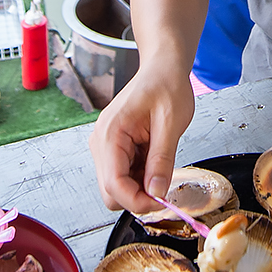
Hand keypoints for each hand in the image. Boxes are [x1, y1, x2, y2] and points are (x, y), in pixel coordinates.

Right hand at [89, 66, 194, 214]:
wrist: (161, 68)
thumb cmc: (166, 86)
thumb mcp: (171, 124)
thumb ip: (161, 161)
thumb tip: (156, 193)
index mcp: (111, 133)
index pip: (114, 185)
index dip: (138, 201)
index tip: (162, 202)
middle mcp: (100, 141)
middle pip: (110, 191)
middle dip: (137, 197)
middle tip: (164, 187)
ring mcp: (104, 146)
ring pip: (115, 187)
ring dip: (139, 187)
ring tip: (160, 165)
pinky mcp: (112, 148)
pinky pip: (121, 176)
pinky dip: (138, 178)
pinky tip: (153, 161)